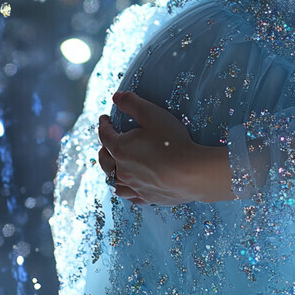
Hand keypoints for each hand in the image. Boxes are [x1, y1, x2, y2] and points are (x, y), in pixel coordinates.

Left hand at [97, 91, 238, 204]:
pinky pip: (130, 196)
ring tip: (114, 166)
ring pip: (114, 181)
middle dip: (103, 148)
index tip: (104, 118)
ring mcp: (134, 186)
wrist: (191, 173)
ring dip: (111, 171)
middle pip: (104, 160)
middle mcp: (122, 170)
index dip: (103, 124)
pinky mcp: (147, 197)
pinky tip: (130, 187)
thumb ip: (133, 103)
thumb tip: (116, 96)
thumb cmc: (173, 141)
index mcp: (120, 149)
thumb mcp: (153, 115)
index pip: (105, 134)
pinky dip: (126, 189)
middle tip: (106, 142)